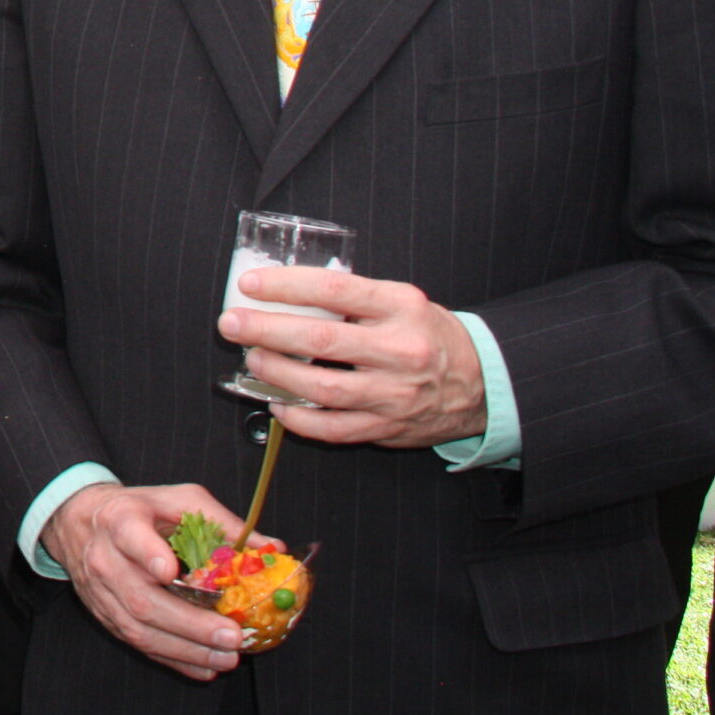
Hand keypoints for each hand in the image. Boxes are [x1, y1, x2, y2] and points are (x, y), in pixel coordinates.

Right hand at [42, 483, 268, 680]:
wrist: (83, 523)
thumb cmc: (140, 510)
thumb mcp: (179, 500)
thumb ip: (222, 522)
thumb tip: (273, 547)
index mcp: (121, 520)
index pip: (130, 536)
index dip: (147, 554)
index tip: (169, 570)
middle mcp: (106, 559)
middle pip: (142, 597)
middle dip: (189, 622)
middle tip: (231, 635)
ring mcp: (102, 592)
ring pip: (139, 628)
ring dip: (186, 648)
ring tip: (226, 657)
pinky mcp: (106, 616)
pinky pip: (138, 645)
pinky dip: (174, 660)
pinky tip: (204, 668)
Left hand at [221, 268, 487, 447]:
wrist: (482, 384)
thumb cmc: (428, 335)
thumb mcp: (401, 301)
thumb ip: (353, 297)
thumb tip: (284, 293)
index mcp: (400, 307)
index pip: (335, 289)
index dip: (287, 286)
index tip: (250, 284)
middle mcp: (399, 350)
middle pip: (321, 340)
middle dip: (266, 331)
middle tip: (231, 323)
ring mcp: (394, 394)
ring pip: (323, 388)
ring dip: (277, 374)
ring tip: (252, 360)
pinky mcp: (388, 428)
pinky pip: (334, 429)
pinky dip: (299, 420)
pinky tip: (277, 405)